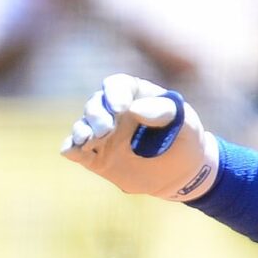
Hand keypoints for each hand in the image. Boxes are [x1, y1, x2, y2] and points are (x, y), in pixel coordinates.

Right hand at [61, 74, 218, 200]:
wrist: (183, 172)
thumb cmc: (186, 139)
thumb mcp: (186, 123)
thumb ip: (164, 112)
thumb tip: (134, 109)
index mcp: (135, 96)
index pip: (117, 84)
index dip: (115, 92)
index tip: (121, 107)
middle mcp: (114, 112)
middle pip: (96, 104)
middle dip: (96, 115)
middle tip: (106, 130)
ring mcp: (103, 134)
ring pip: (83, 126)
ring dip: (82, 131)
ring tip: (87, 140)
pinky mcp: (96, 157)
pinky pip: (76, 150)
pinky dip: (70, 149)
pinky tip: (71, 151)